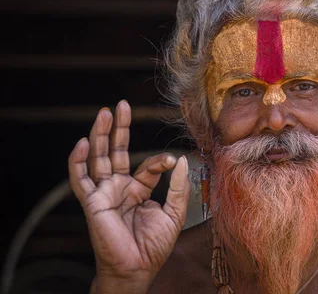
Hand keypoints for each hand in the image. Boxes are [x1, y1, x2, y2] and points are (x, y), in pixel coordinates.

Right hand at [68, 100, 189, 291]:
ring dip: (100, 135)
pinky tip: (83, 142)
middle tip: (121, 105)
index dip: (160, 161)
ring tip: (104, 113)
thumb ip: (178, 187)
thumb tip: (182, 160)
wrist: (137, 268)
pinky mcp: (92, 202)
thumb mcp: (174, 213)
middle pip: (117, 152)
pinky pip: (81, 179)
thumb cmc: (154, 246)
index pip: (147, 165)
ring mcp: (104, 193)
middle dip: (119, 128)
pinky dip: (79, 161)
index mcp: (138, 189)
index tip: (172, 161)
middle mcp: (119, 187)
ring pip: (98, 158)